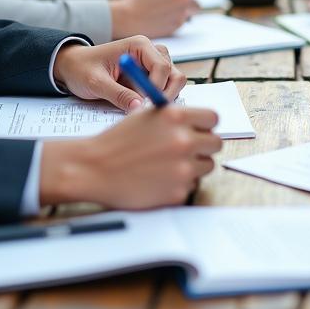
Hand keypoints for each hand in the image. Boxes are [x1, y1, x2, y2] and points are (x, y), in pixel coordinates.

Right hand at [40, 105, 221, 208]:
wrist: (94, 169)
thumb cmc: (118, 141)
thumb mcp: (147, 115)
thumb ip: (176, 117)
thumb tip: (200, 123)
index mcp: (176, 117)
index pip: (213, 118)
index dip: (206, 125)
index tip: (200, 130)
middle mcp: (183, 140)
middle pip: (215, 144)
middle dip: (203, 147)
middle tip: (187, 150)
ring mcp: (182, 168)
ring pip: (206, 166)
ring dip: (193, 166)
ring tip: (168, 165)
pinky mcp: (177, 192)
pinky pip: (190, 186)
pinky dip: (178, 184)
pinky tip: (158, 180)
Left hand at [53, 35, 186, 110]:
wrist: (72, 66)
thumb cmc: (82, 68)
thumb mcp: (96, 83)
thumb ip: (117, 94)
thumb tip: (138, 107)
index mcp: (139, 45)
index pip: (162, 66)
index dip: (157, 88)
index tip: (145, 105)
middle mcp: (150, 52)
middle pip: (174, 73)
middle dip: (167, 93)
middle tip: (151, 110)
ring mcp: (152, 64)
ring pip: (173, 81)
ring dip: (164, 96)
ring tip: (144, 108)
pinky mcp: (149, 75)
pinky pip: (164, 88)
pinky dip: (158, 98)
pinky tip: (142, 106)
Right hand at [110, 0, 204, 37]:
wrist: (130, 15)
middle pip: (198, 3)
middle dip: (191, 3)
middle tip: (180, 4)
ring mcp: (182, 11)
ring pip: (191, 13)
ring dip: (185, 12)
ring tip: (169, 10)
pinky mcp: (178, 24)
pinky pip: (182, 21)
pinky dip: (176, 19)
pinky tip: (163, 17)